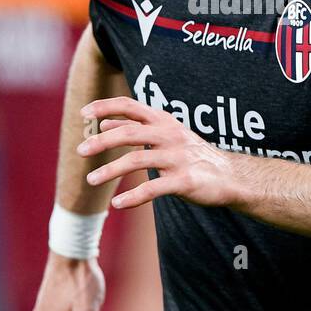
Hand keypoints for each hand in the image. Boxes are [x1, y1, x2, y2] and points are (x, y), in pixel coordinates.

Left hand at [77, 96, 236, 209]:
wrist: (229, 176)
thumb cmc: (192, 154)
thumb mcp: (166, 134)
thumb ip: (136, 128)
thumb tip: (104, 123)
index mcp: (164, 121)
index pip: (131, 106)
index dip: (106, 106)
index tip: (84, 113)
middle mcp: (170, 135)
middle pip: (130, 133)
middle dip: (102, 141)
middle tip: (81, 150)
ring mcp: (178, 158)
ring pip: (137, 161)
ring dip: (110, 170)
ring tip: (91, 179)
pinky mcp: (184, 181)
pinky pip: (153, 188)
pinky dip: (133, 197)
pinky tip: (118, 204)